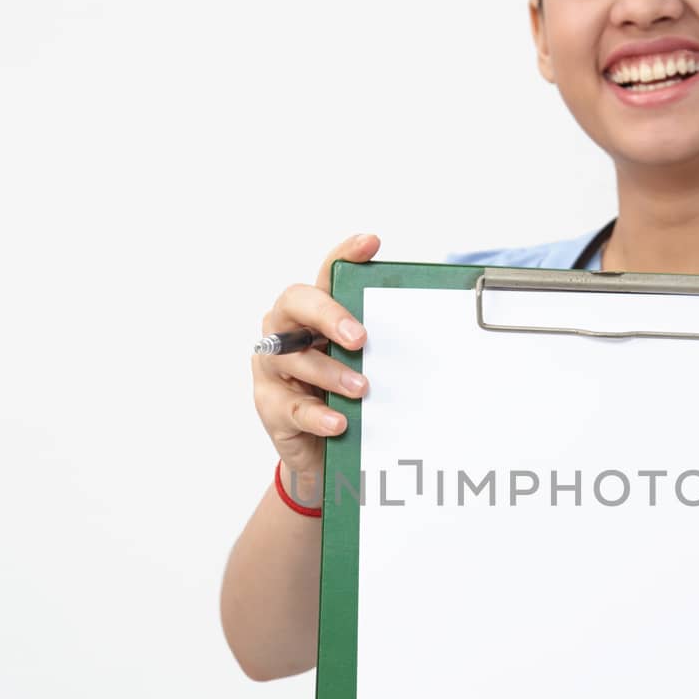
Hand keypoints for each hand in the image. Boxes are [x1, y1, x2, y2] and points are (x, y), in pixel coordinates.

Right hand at [252, 232, 378, 478]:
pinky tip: (340, 422)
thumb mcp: (365, 368)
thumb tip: (429, 336)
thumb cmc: (344, 399)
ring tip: (362, 388)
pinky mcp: (269, 405)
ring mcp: (272, 367)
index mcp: (313, 313)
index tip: (371, 243)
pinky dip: (318, 414)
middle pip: (296, 302)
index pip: (328, 274)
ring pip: (292, 357)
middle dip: (329, 315)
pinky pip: (291, 407)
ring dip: (330, 372)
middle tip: (360, 337)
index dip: (345, 254)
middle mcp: (286, 331)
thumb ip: (380, 348)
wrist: (323, 455)